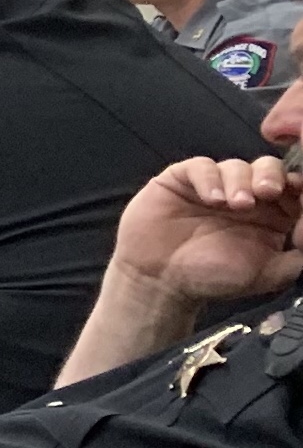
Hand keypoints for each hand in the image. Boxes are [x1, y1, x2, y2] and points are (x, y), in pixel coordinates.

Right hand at [108, 156, 302, 307]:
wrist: (158, 282)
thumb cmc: (211, 279)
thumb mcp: (266, 274)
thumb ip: (297, 256)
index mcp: (271, 216)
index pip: (293, 190)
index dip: (299, 189)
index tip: (298, 198)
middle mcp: (245, 197)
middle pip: (268, 169)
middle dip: (272, 176)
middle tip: (268, 192)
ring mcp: (214, 186)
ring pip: (237, 165)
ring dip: (240, 181)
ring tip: (234, 204)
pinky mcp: (182, 180)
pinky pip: (201, 166)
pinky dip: (209, 178)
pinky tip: (211, 199)